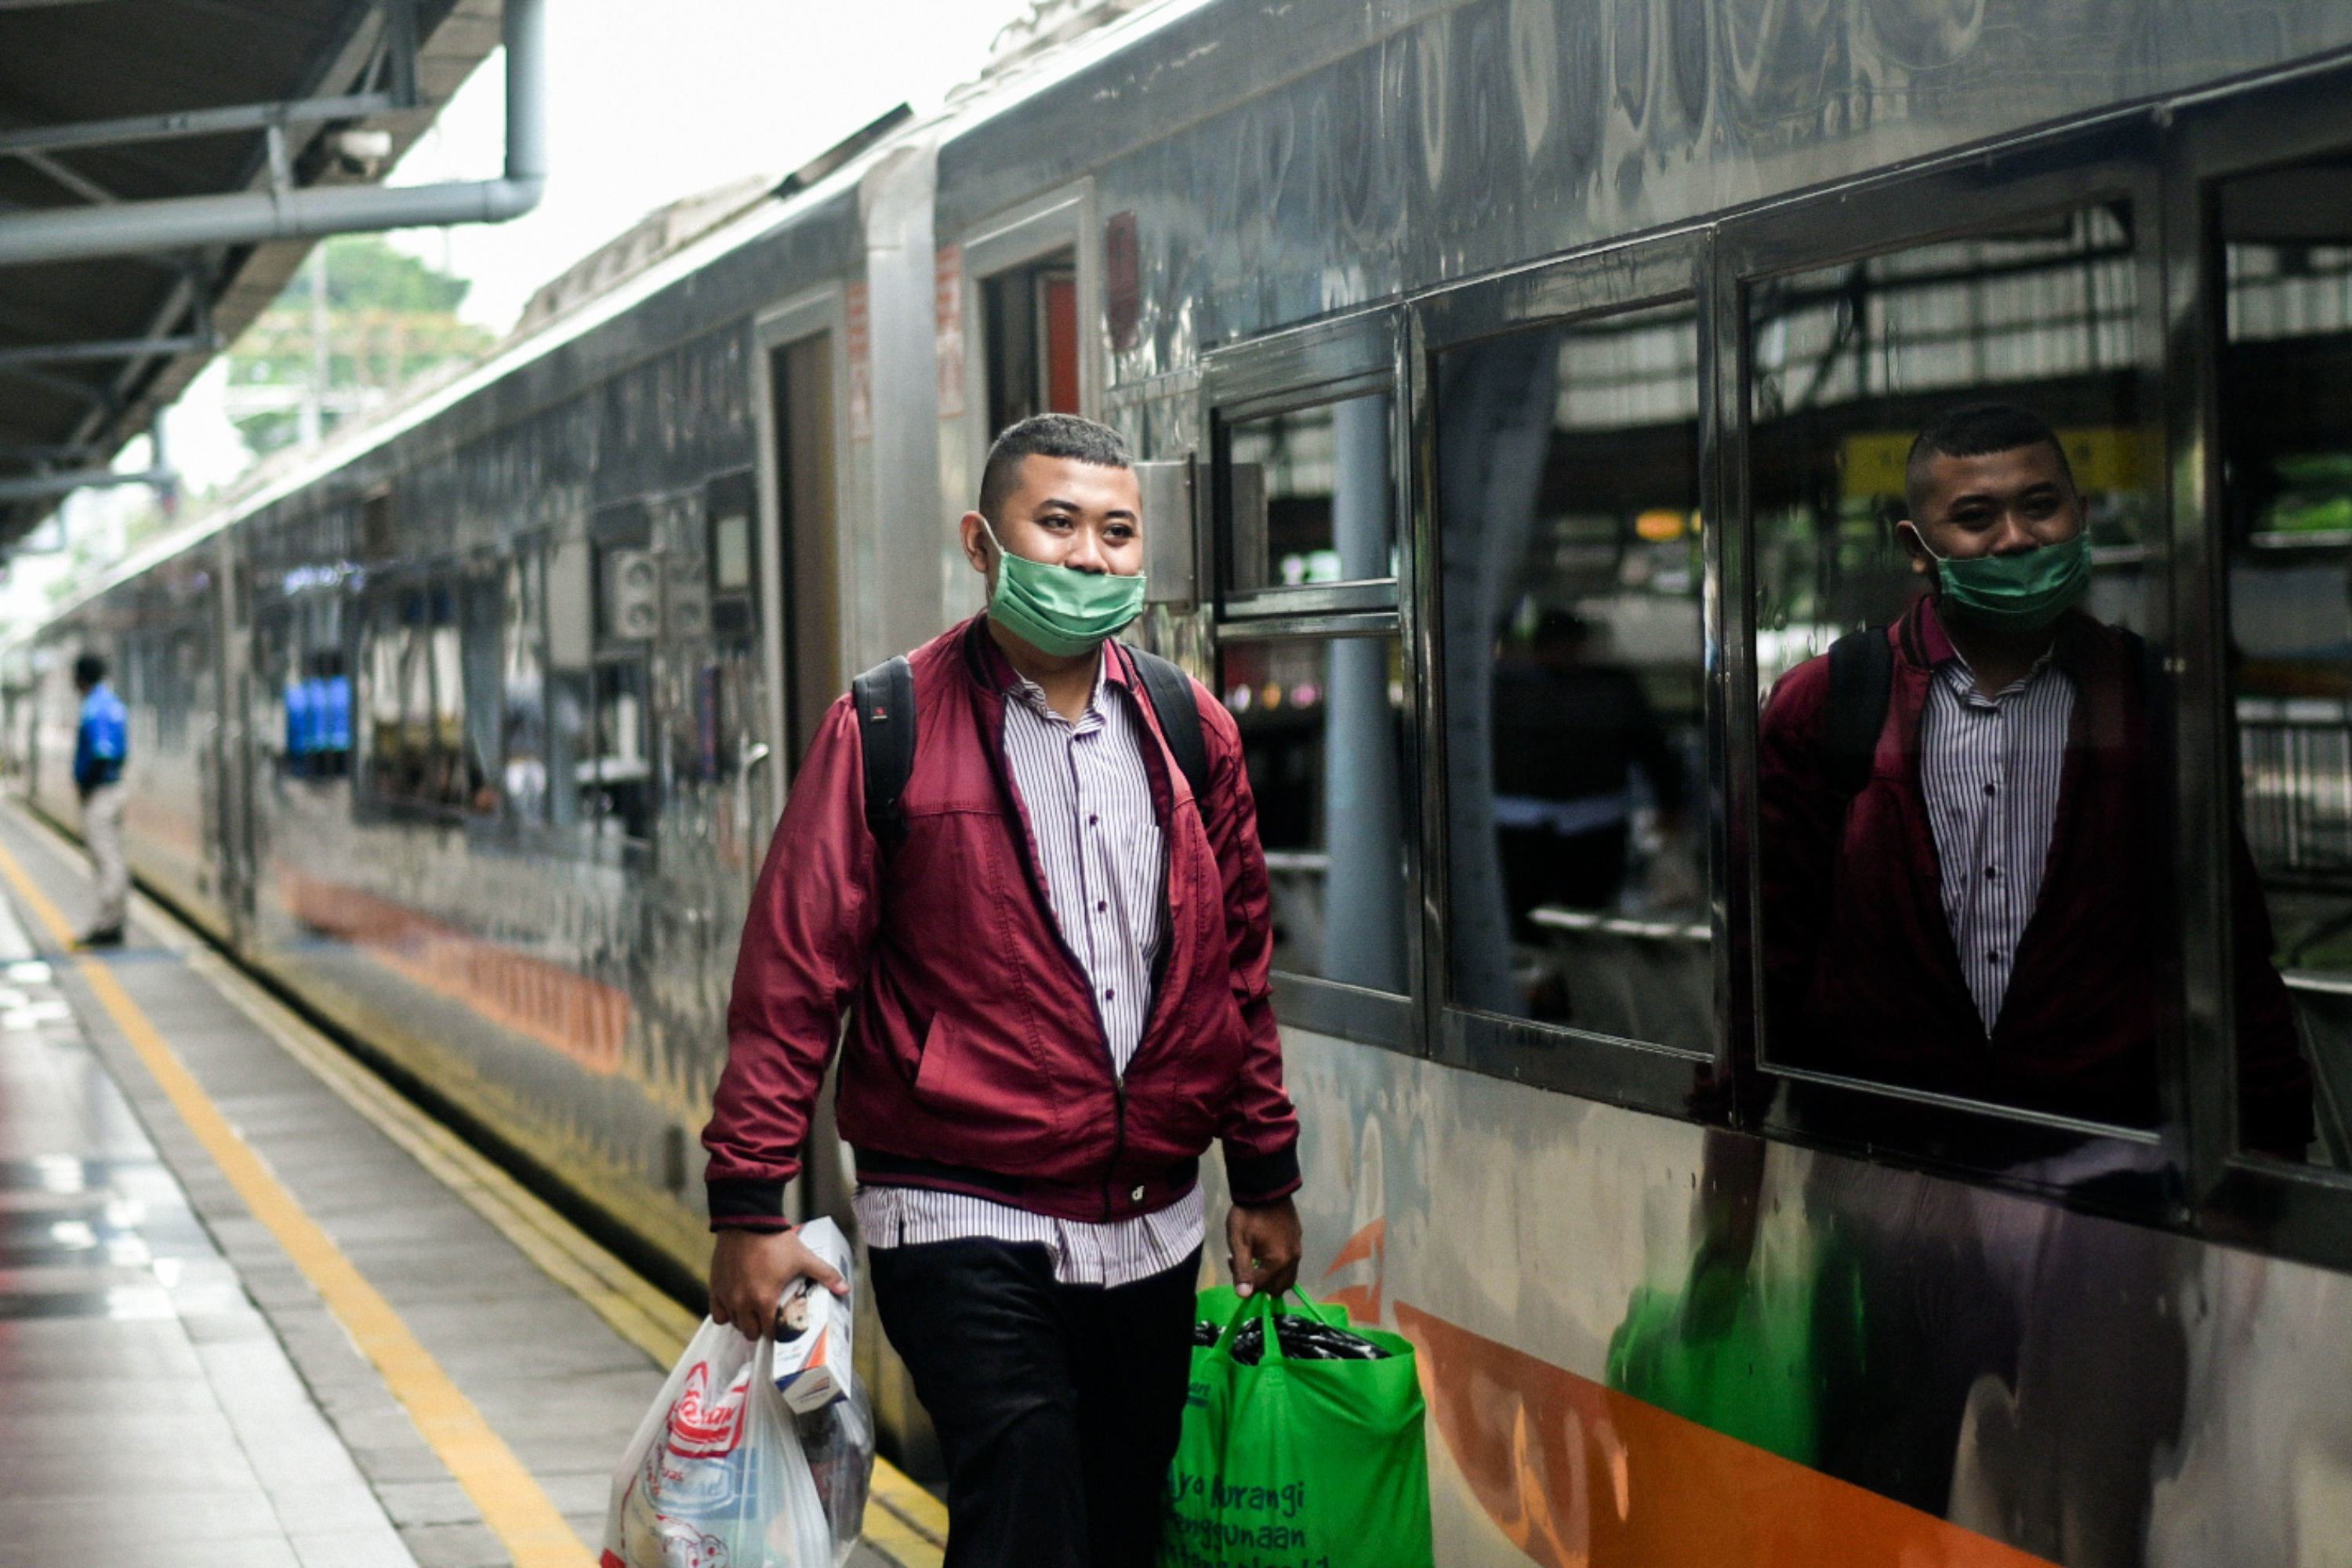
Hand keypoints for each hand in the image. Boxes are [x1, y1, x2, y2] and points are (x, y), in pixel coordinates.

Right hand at [707, 1227, 846, 1340]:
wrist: (747, 1221)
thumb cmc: (775, 1240)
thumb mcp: (803, 1258)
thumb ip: (825, 1275)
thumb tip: (845, 1288)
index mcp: (764, 1300)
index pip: (770, 1332)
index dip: (778, 1332)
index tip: (783, 1326)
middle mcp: (742, 1302)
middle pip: (750, 1332)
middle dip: (760, 1329)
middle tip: (768, 1319)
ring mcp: (727, 1295)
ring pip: (734, 1323)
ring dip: (744, 1321)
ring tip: (754, 1311)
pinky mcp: (715, 1286)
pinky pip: (717, 1313)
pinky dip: (725, 1313)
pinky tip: (735, 1305)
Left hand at [1225, 1197, 1301, 1300]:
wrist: (1265, 1186)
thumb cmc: (1248, 1215)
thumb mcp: (1239, 1242)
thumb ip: (1242, 1270)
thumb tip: (1244, 1296)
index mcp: (1279, 1262)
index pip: (1260, 1287)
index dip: (1243, 1279)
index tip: (1231, 1261)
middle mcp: (1293, 1258)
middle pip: (1278, 1287)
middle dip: (1260, 1282)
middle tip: (1245, 1262)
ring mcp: (1297, 1247)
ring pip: (1286, 1275)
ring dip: (1270, 1274)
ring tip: (1254, 1256)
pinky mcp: (1297, 1238)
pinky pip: (1290, 1260)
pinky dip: (1278, 1262)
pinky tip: (1264, 1246)